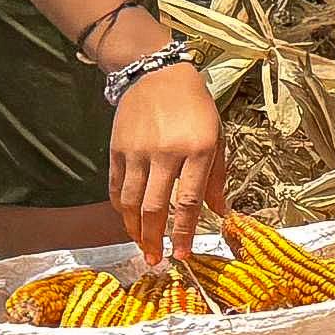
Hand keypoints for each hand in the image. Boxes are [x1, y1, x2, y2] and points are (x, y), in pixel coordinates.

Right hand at [108, 59, 228, 269]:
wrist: (156, 74)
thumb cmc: (195, 108)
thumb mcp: (216, 137)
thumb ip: (216, 177)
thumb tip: (219, 213)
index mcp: (197, 150)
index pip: (188, 201)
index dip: (184, 233)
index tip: (183, 255)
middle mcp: (165, 153)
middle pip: (155, 207)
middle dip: (155, 239)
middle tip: (157, 260)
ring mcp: (137, 151)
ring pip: (130, 202)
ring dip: (134, 230)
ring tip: (143, 246)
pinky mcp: (117, 149)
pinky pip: (115, 187)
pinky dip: (119, 209)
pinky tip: (128, 221)